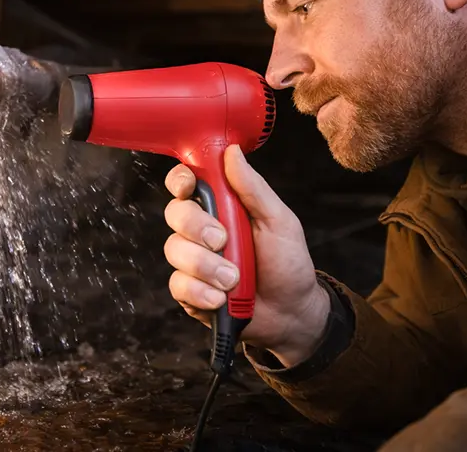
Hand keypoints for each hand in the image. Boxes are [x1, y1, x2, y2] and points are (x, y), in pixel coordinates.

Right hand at [163, 144, 330, 366]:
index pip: (187, 182)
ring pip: (174, 250)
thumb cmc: (287, 263)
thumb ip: (253, 188)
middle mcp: (201, 229)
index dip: (180, 180)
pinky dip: (200, 292)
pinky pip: (178, 285)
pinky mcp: (190, 290)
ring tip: (234, 279)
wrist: (292, 314)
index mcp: (222, 205)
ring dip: (205, 266)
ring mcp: (193, 260)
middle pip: (175, 213)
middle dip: (196, 227)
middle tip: (223, 240)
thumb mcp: (279, 221)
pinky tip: (220, 298)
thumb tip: (232, 152)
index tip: (189, 187)